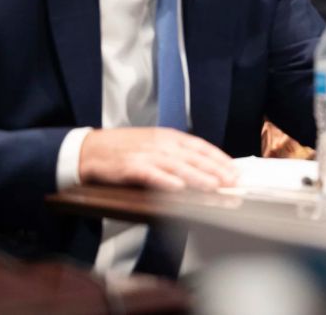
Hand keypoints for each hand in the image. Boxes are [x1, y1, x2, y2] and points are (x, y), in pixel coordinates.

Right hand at [79, 128, 238, 190]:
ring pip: (177, 166)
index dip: (220, 159)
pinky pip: (151, 174)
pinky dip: (165, 181)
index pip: (201, 147)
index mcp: (169, 137)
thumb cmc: (125, 149)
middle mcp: (161, 143)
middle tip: (233, 183)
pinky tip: (179, 189)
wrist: (89, 148)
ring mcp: (146, 154)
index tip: (236, 171)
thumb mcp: (155, 145)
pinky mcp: (130, 166)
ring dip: (198, 177)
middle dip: (216, 170)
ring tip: (215, 186)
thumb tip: (205, 168)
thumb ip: (178, 154)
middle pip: (194, 157)